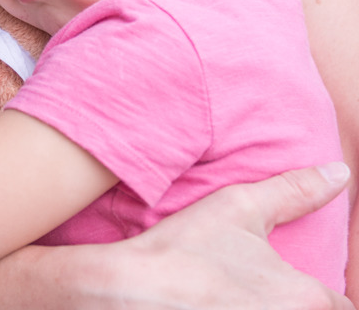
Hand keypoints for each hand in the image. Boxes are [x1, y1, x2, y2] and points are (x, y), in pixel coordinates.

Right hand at [87, 163, 352, 308]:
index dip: (322, 294)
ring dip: (270, 307)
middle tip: (259, 287)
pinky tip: (220, 303)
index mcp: (306, 300)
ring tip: (241, 295)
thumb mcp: (239, 206)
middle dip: (297, 301)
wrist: (132, 289)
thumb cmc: (187, 248)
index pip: (343, 304)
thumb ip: (295, 190)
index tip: (291, 281)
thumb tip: (339, 173)